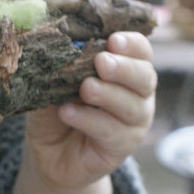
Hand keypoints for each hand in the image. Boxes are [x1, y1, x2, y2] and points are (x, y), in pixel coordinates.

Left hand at [24, 31, 156, 192]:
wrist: (48, 153)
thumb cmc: (57, 108)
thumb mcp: (54, 82)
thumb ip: (62, 64)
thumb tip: (60, 43)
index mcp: (127, 70)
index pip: (141, 51)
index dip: (131, 44)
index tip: (112, 40)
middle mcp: (138, 95)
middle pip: (145, 77)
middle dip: (123, 68)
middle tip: (101, 62)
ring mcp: (133, 123)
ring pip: (131, 106)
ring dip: (108, 94)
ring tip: (86, 88)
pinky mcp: (122, 148)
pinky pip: (111, 131)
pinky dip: (89, 120)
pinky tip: (68, 112)